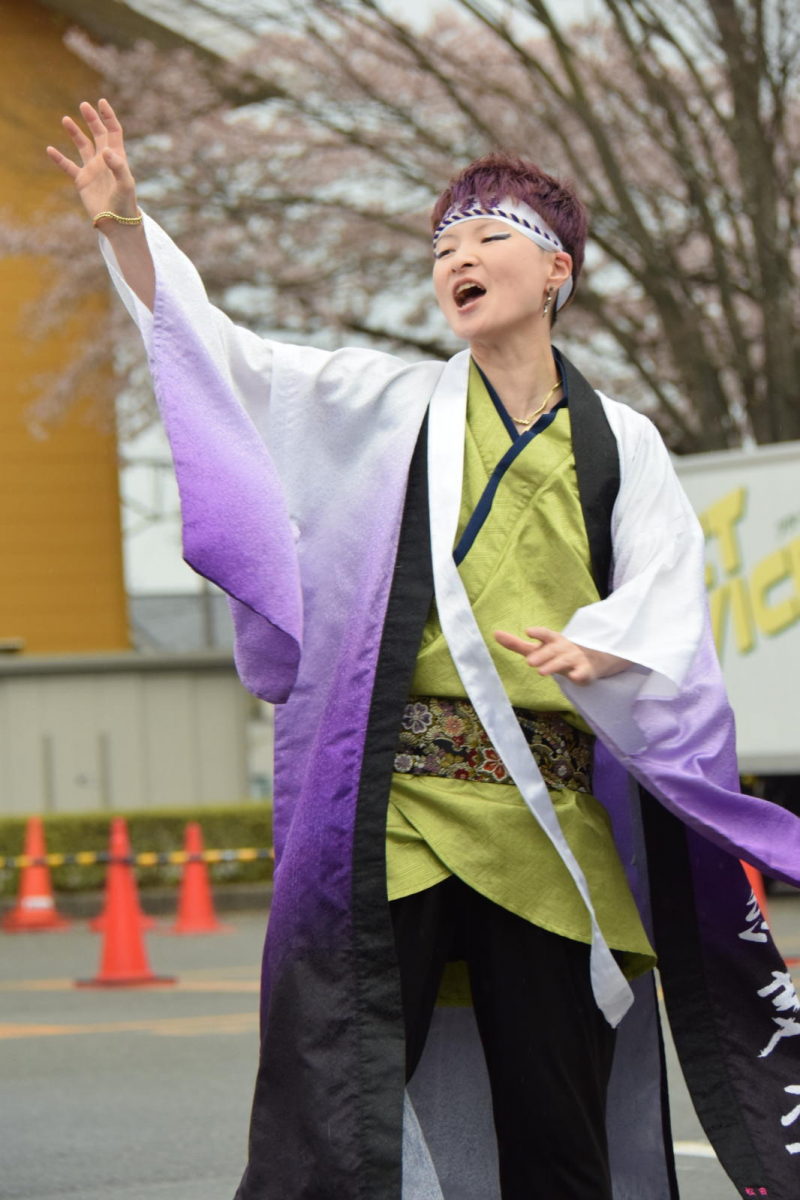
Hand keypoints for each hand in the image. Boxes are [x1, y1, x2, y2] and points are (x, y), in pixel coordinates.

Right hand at [46, 99, 136, 223]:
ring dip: (75, 133)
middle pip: (98, 134)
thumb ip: (118, 166)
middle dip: (92, 119)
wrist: (117, 224)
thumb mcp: (125, 184)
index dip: (108, 117)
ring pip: (82, 146)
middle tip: (84, 105)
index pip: (114, 132)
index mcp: (117, 157)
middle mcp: (104, 160)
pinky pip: (68, 166)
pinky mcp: (82, 181)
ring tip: (65, 119)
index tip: (101, 102)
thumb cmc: (125, 204)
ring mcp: (93, 170)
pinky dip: (59, 159)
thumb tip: (105, 150)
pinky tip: (50, 150)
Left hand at [494, 626, 630, 686]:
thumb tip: (495, 634)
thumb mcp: (537, 648)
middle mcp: (564, 647)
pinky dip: (579, 674)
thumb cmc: (556, 653)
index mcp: (552, 640)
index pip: (546, 634)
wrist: (588, 661)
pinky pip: (582, 673)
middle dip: (542, 655)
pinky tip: (575, 677)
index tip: (528, 631)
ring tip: (541, 672)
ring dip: (553, 666)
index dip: (538, 632)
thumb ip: (516, 643)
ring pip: (564, 661)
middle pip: (553, 650)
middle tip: (529, 662)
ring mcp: (575, 659)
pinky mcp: (584, 671)